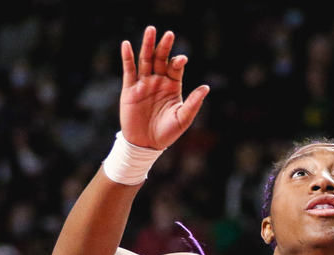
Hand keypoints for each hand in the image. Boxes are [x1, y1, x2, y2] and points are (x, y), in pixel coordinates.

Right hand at [119, 26, 208, 149]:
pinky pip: (129, 70)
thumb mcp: (183, 119)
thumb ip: (193, 103)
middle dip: (164, 46)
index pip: (175, 68)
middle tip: (169, 33)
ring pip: (145, 60)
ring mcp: (144, 83)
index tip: (181, 59)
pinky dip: (127, 57)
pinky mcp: (130, 89)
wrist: (146, 144)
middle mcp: (158, 81)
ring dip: (148, 45)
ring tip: (150, 30)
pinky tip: (127, 44)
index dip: (178, 62)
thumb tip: (206, 87)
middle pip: (161, 59)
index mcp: (173, 86)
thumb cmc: (167, 132)